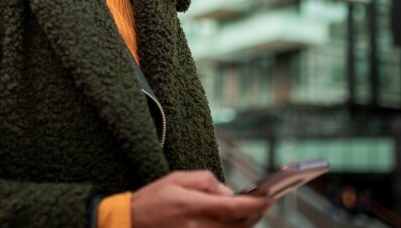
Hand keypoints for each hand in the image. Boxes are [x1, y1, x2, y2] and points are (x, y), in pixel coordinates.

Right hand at [131, 170, 274, 227]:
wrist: (131, 223)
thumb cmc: (152, 199)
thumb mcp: (176, 178)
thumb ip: (205, 180)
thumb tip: (227, 190)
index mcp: (193, 205)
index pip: (234, 207)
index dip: (256, 204)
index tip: (269, 197)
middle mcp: (198, 226)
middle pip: (239, 225)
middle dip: (254, 215)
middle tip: (263, 204)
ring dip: (245, 224)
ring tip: (250, 212)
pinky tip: (233, 222)